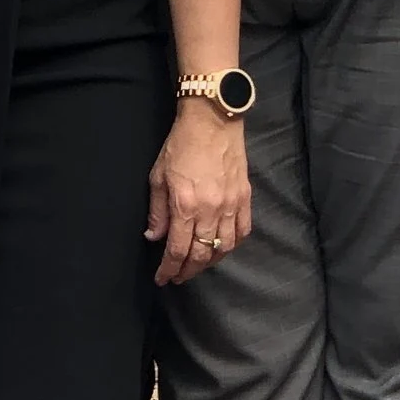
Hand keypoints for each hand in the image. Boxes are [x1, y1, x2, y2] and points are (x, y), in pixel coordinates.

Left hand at [147, 104, 251, 288]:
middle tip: (178, 276)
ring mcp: (231, 205)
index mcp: (185, 205)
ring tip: (197, 265)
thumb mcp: (158, 176)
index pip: (177, 250)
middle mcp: (210, 210)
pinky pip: (243, 231)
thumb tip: (154, 237)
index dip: (169, 269)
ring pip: (223, 247)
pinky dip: (232, 245)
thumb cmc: (181, 145)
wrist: (213, 120)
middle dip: (188, 271)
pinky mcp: (245, 197)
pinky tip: (222, 247)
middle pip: (201, 254)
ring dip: (209, 262)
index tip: (162, 279)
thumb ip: (157, 211)